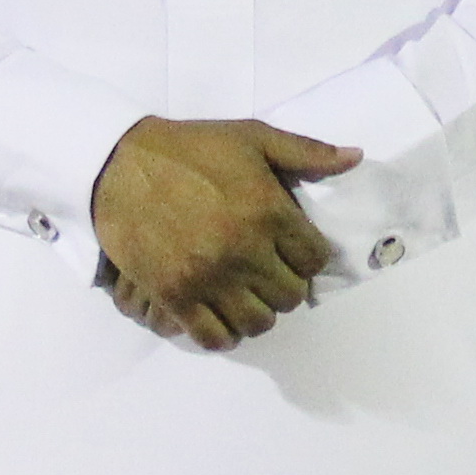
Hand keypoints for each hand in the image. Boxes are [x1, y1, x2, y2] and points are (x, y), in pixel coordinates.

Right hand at [90, 118, 362, 350]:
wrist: (121, 164)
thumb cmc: (191, 149)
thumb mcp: (252, 137)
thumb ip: (306, 151)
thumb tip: (354, 157)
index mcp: (268, 211)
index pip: (315, 259)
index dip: (309, 257)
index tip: (294, 251)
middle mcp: (244, 250)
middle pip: (290, 295)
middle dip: (286, 285)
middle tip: (270, 272)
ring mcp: (208, 277)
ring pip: (258, 322)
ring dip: (259, 311)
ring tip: (247, 294)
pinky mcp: (175, 296)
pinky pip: (214, 337)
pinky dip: (225, 333)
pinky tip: (221, 313)